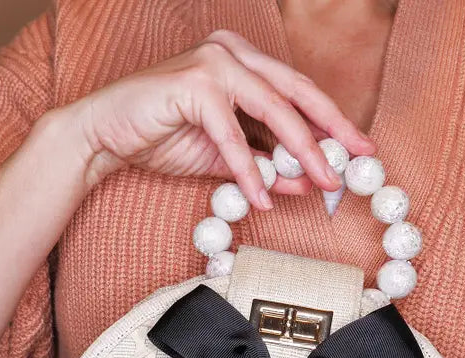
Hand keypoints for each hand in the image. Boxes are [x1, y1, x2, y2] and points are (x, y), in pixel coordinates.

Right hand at [65, 30, 374, 205]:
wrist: (105, 136)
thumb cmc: (161, 138)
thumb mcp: (225, 157)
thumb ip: (264, 165)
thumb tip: (305, 183)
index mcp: (243, 62)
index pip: (298, 92)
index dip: (332, 122)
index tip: (358, 150)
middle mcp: (232, 53)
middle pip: (296, 93)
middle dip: (332, 131)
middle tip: (357, 161)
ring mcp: (213, 63)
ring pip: (272, 110)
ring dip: (300, 151)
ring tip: (322, 183)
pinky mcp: (193, 84)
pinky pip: (231, 135)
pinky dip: (248, 169)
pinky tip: (263, 197)